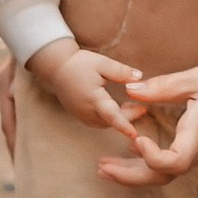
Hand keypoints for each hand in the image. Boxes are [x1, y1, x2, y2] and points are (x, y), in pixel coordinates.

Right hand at [24, 40, 146, 140]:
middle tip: (142, 108)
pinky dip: (107, 119)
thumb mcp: (102, 63)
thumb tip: (139, 77)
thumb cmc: (78, 63)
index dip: (124, 126)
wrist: (55, 66)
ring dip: (117, 119)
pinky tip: (114, 108)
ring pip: (103, 124)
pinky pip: (96, 122)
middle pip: (111, 121)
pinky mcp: (78, 114)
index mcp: (94, 99)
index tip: (135, 134)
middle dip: (127, 118)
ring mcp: (80, 114)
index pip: (112, 116)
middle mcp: (86, 111)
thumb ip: (121, 71)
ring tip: (129, 106)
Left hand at [96, 56, 197, 186]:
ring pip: (168, 174)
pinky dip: (152, 164)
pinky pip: (176, 164)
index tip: (136, 140)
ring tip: (108, 165)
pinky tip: (136, 150)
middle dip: (129, 176)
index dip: (150, 159)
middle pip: (163, 177)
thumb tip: (130, 91)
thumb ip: (164, 86)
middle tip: (100, 167)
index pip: (173, 162)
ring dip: (137, 173)